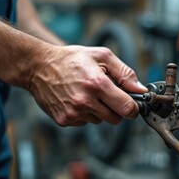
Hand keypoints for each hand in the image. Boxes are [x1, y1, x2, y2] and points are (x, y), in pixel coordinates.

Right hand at [28, 45, 147, 125]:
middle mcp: (85, 101)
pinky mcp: (64, 120)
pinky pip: (85, 122)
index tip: (133, 104)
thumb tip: (140, 89)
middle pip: (116, 118)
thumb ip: (125, 73)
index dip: (133, 107)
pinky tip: (77, 99)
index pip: (126, 108)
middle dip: (116, 108)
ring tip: (88, 94)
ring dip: (100, 110)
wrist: (39, 67)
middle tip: (108, 95)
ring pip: (100, 121)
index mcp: (97, 84)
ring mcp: (73, 113)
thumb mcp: (102, 56)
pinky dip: (86, 113)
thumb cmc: (71, 59)